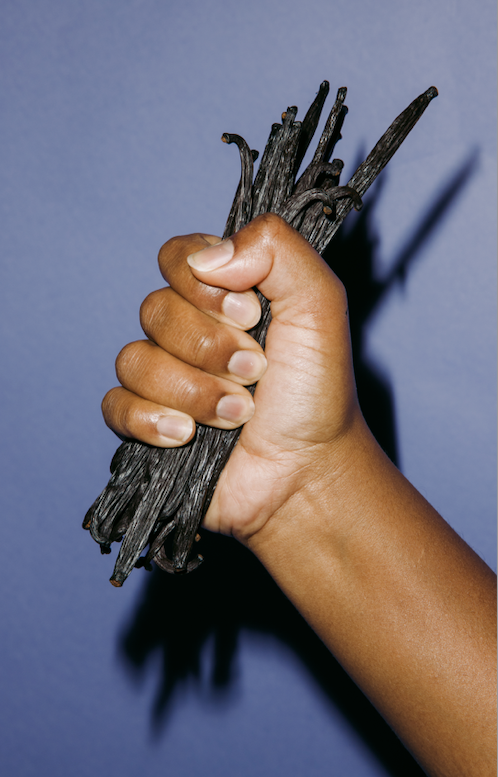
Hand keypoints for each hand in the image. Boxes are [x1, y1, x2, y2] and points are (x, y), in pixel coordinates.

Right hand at [102, 214, 366, 541]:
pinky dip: (151, 419)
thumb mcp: (320, 307)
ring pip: (135, 361)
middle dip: (210, 347)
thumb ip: (278, 251)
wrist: (307, 471)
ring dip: (194, 391)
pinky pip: (115, 406)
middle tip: (255, 374)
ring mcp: (164, 377)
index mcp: (223, 295)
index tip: (251, 316)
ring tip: (238, 414)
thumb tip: (207, 256)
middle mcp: (188, 330)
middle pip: (155, 310)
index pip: (179, 257)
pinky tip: (187, 435)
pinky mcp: (146, 423)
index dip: (205, 286)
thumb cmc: (317, 393)